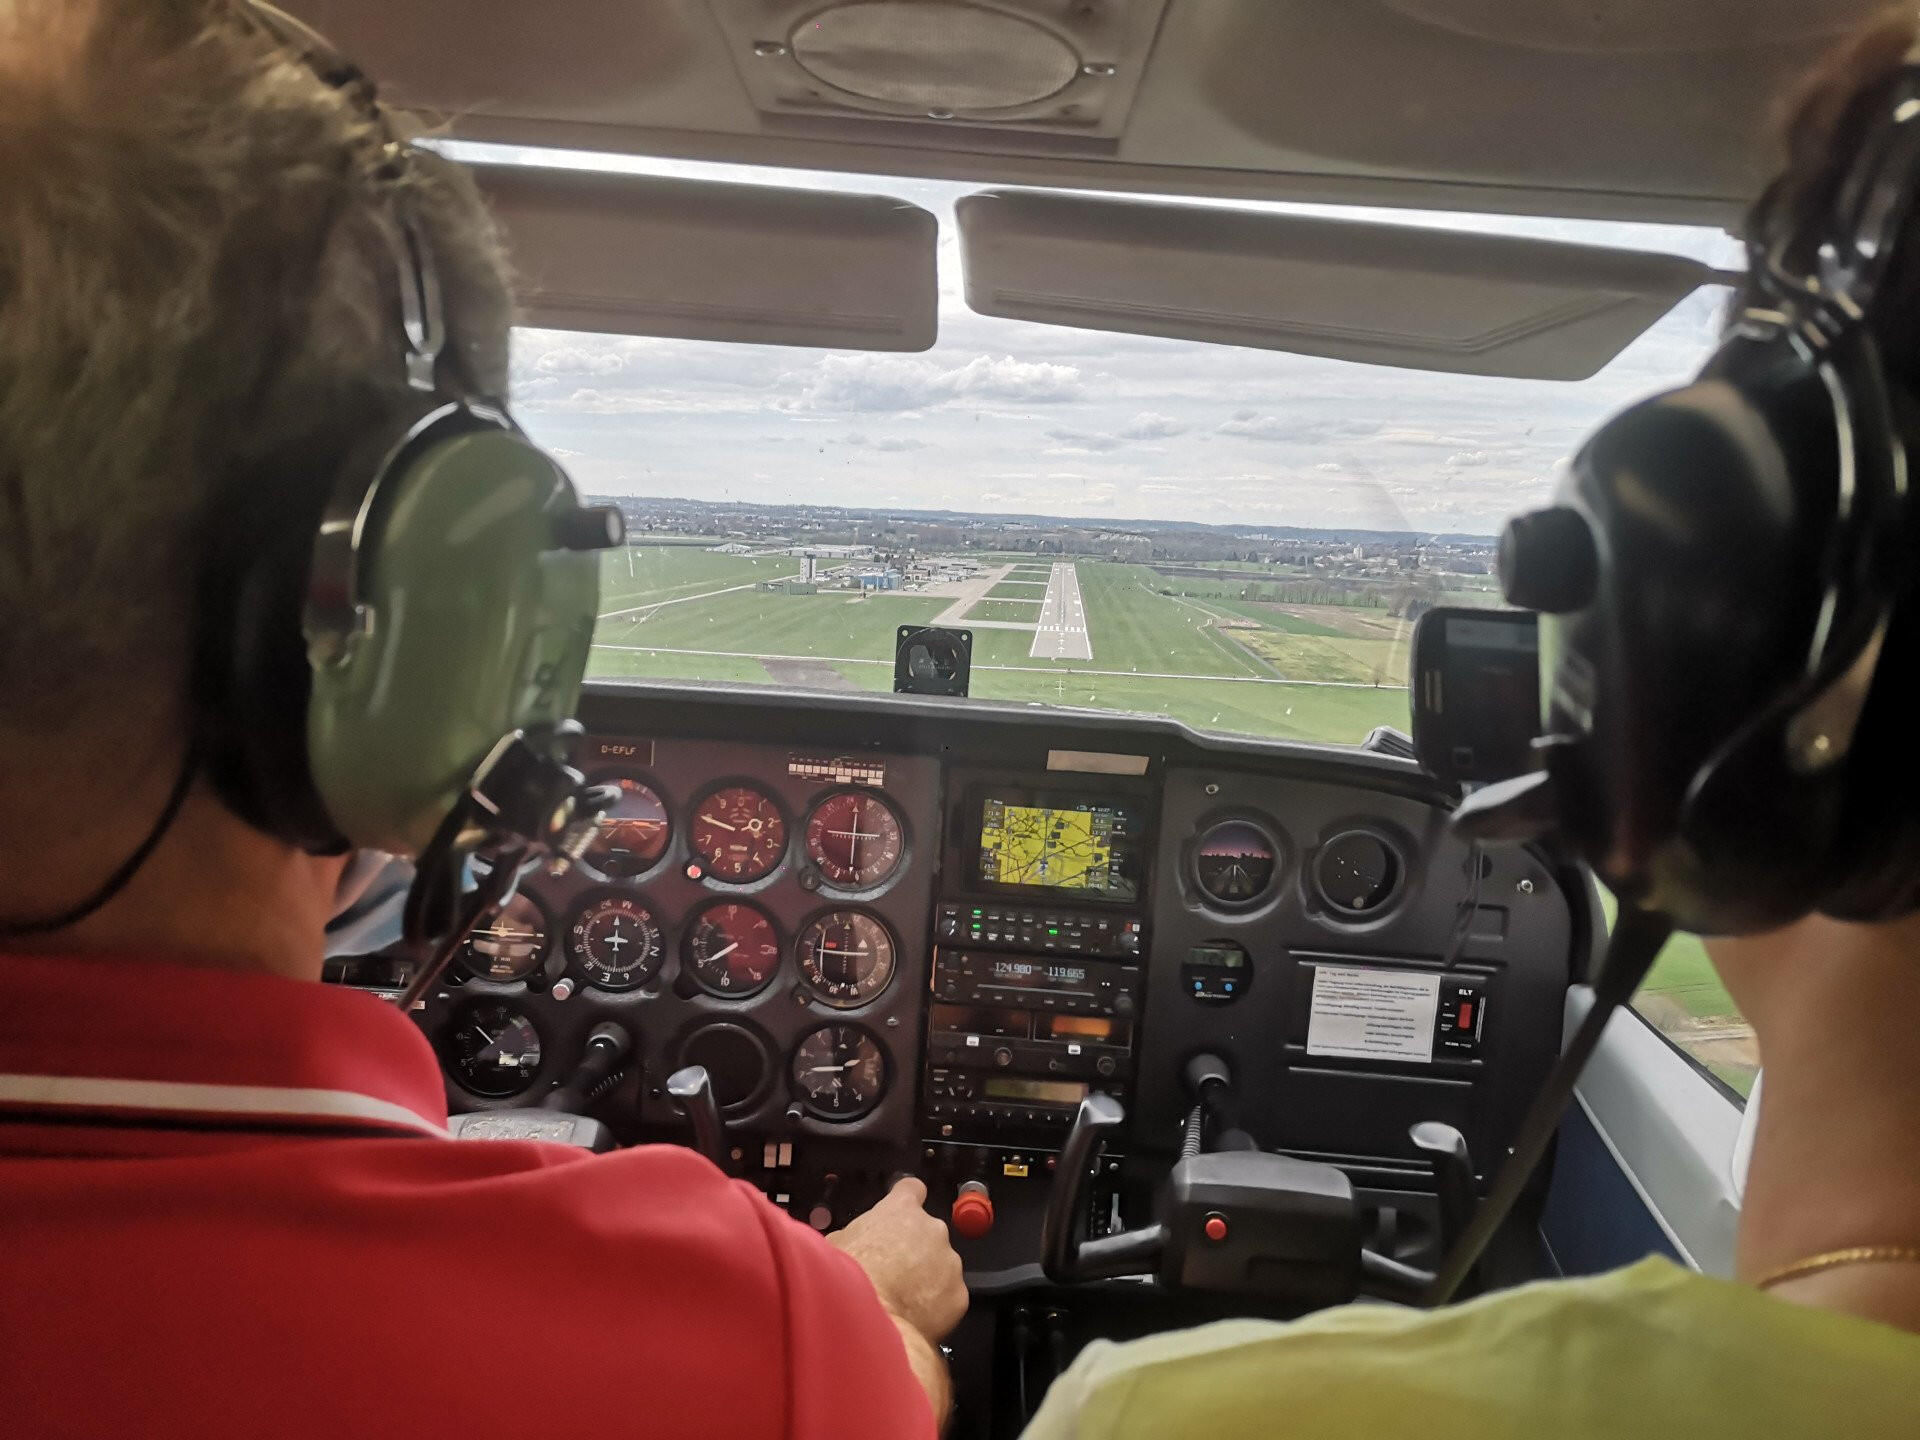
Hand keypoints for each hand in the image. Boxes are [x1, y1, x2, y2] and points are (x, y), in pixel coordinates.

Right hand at [829, 1176, 967, 1341]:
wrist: (865, 1319)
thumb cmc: (846, 1278)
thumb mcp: (837, 1244)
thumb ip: (856, 1235)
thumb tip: (853, 1244)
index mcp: (900, 1209)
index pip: (912, 1190)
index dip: (906, 1202)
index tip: (902, 1214)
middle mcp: (932, 1229)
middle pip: (928, 1234)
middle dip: (914, 1251)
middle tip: (893, 1274)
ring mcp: (949, 1261)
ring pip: (941, 1267)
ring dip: (926, 1280)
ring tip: (900, 1300)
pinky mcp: (958, 1294)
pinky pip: (948, 1298)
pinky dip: (935, 1307)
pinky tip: (912, 1316)